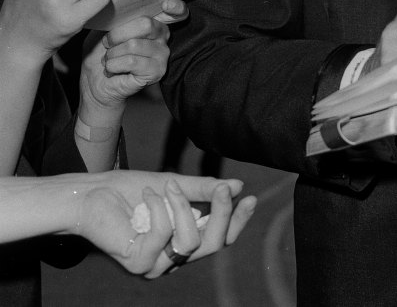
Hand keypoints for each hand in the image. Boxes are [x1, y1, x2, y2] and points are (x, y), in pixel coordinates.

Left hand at [73, 171, 256, 278]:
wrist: (95, 194)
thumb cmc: (134, 190)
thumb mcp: (177, 185)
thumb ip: (205, 189)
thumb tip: (236, 185)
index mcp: (184, 239)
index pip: (221, 239)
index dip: (237, 220)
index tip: (248, 196)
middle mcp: (173, 257)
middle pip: (214, 245)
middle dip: (222, 214)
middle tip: (221, 188)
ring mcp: (156, 263)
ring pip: (190, 242)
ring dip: (182, 206)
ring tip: (167, 186)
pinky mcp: (139, 262)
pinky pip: (164, 235)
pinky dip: (159, 207)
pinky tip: (147, 194)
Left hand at [78, 1, 184, 110]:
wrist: (95, 84)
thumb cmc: (99, 54)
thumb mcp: (100, 30)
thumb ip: (113, 17)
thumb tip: (114, 4)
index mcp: (153, 21)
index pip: (177, 10)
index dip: (176, 6)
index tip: (167, 4)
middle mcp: (163, 35)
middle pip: (146, 24)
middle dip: (117, 34)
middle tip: (108, 44)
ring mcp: (162, 54)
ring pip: (134, 44)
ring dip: (112, 54)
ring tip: (109, 60)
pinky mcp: (157, 71)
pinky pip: (132, 62)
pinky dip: (114, 65)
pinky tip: (112, 70)